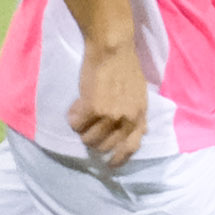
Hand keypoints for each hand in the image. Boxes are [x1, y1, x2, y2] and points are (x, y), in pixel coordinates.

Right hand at [70, 33, 149, 165]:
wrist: (113, 50)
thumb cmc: (125, 67)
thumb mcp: (140, 94)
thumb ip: (137, 114)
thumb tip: (141, 132)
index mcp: (139, 115)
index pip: (131, 147)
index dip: (119, 158)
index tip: (110, 164)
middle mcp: (126, 119)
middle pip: (103, 146)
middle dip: (93, 138)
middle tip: (88, 125)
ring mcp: (109, 115)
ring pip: (87, 138)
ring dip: (81, 128)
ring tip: (82, 112)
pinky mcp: (92, 108)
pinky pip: (75, 124)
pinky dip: (72, 116)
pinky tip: (76, 104)